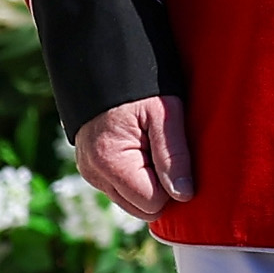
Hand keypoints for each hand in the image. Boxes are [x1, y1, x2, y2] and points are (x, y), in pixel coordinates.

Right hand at [76, 95, 196, 218]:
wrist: (104, 64)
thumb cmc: (141, 86)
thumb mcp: (166, 114)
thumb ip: (175, 157)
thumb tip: (184, 195)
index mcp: (110, 162)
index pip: (152, 204)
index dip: (170, 184)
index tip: (170, 154)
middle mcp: (94, 173)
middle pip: (141, 208)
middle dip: (158, 187)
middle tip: (160, 150)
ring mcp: (90, 173)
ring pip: (131, 201)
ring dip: (147, 182)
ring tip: (149, 146)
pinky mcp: (91, 169)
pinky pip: (121, 189)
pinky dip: (135, 176)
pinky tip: (138, 149)